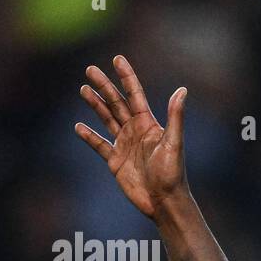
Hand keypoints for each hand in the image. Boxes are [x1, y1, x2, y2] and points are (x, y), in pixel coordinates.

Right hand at [74, 56, 187, 218]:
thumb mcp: (174, 143)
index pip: (135, 95)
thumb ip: (175, 116)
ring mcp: (125, 145)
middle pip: (116, 103)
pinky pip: (99, 145)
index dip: (126, 77)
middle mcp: (136, 131)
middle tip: (89, 69)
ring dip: (95, 104)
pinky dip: (89, 136)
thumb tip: (182, 90)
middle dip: (104, 86)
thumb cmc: (172, 173)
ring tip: (83, 89)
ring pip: (106, 119)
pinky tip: (78, 127)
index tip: (117, 59)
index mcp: (149, 124)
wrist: (164, 202)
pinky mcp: (115, 161)